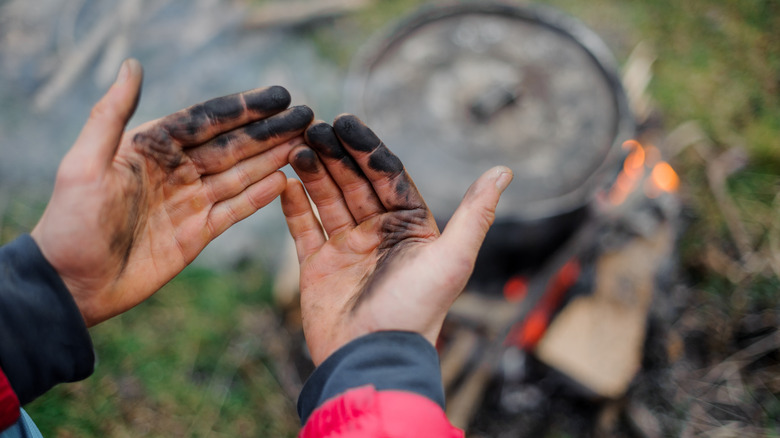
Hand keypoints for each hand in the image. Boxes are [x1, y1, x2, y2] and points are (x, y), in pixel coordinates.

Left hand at [31, 59, 313, 325]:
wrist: (72, 284)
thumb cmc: (71, 222)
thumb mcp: (85, 164)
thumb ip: (111, 115)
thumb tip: (132, 65)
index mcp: (152, 148)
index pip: (206, 120)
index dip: (243, 108)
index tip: (279, 97)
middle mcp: (176, 170)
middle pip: (232, 145)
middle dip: (269, 131)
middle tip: (307, 117)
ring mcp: (189, 202)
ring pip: (240, 174)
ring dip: (272, 158)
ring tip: (304, 143)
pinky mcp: (197, 233)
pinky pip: (235, 209)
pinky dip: (261, 196)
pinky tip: (286, 180)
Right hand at [281, 115, 511, 365]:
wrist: (373, 357)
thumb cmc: (416, 310)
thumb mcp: (453, 259)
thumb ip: (476, 214)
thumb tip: (505, 170)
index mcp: (410, 228)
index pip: (388, 177)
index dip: (368, 150)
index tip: (346, 123)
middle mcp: (379, 234)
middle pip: (354, 183)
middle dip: (336, 155)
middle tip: (313, 126)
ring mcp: (347, 249)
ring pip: (327, 200)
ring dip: (313, 173)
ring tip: (296, 146)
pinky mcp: (318, 267)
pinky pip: (304, 228)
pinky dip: (293, 206)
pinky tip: (284, 181)